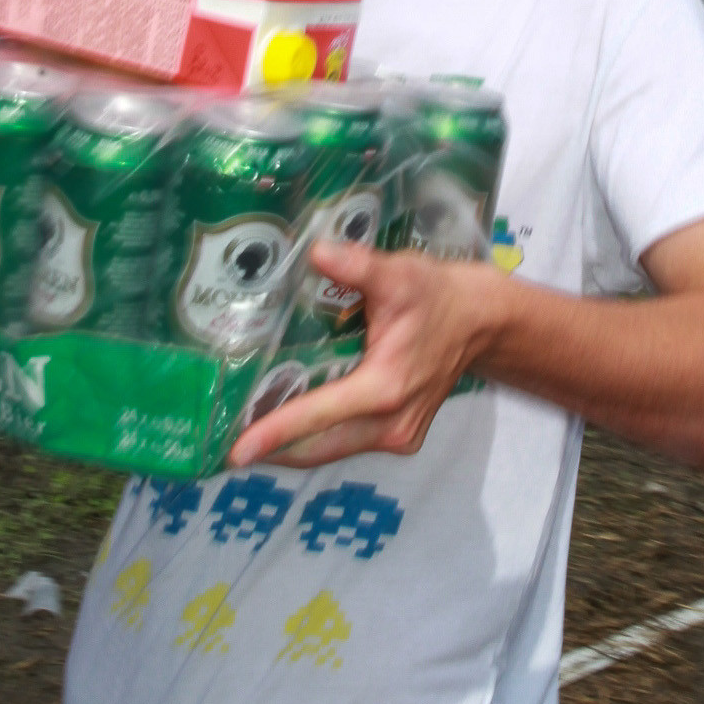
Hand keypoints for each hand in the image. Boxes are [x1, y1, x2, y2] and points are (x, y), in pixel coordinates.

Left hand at [228, 239, 502, 469]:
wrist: (483, 321)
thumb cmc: (438, 295)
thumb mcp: (400, 274)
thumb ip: (357, 265)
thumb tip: (316, 252)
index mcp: (385, 388)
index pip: (318, 415)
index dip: (275, 432)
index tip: (235, 452)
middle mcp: (390, 423)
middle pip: (317, 447)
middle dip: (271, 447)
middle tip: (220, 439)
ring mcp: (397, 434)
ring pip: (330, 450)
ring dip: (290, 445)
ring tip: (243, 430)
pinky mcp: (399, 435)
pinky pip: (346, 443)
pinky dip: (314, 436)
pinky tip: (284, 418)